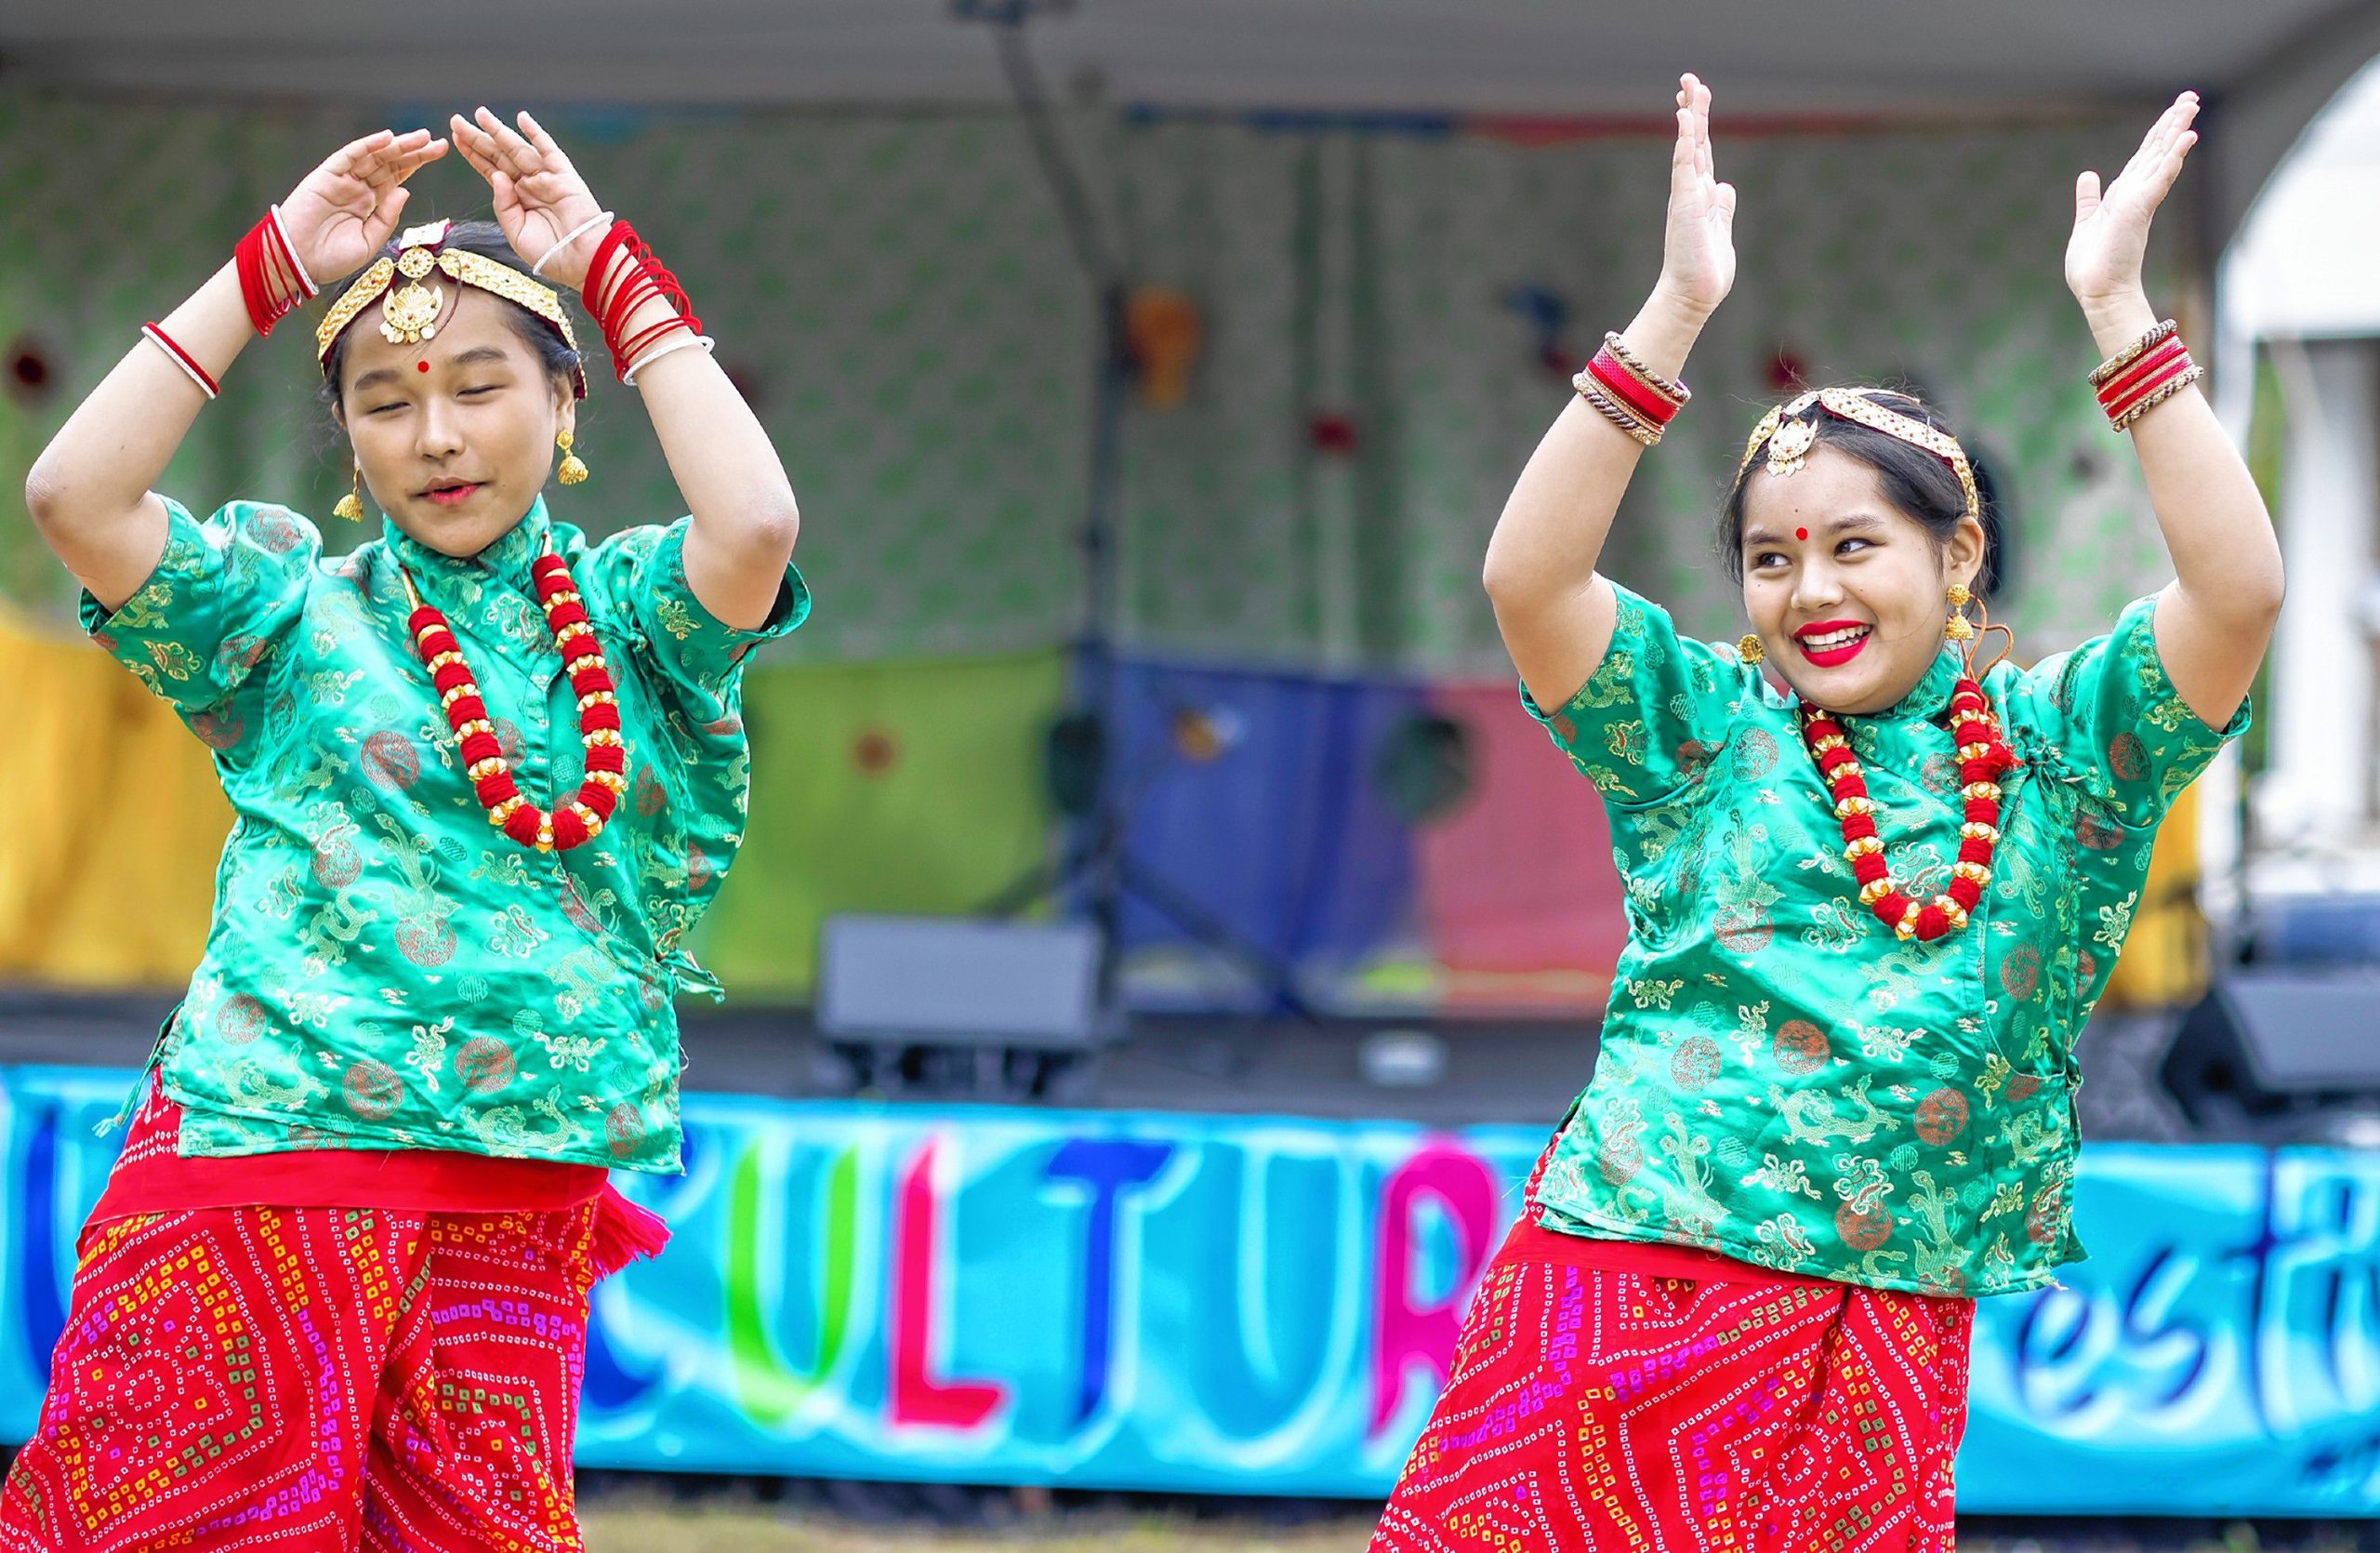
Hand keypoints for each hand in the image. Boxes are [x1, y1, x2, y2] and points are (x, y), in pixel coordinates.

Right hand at [276, 129, 448, 280]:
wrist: (298, 263)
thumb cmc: (331, 259)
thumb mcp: (369, 242)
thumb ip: (387, 217)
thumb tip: (405, 190)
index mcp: (371, 203)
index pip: (398, 177)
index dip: (417, 163)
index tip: (440, 152)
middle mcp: (358, 188)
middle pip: (391, 164)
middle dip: (415, 152)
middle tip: (439, 143)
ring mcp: (342, 180)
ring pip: (374, 157)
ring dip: (397, 145)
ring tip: (422, 137)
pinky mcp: (326, 176)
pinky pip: (349, 156)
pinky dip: (367, 145)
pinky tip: (387, 138)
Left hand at [449, 108, 609, 289]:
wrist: (581, 262)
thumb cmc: (550, 254)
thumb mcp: (515, 232)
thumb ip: (502, 205)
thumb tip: (496, 174)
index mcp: (517, 199)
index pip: (490, 170)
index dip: (473, 154)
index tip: (455, 138)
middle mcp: (530, 184)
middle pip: (499, 155)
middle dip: (478, 137)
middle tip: (456, 120)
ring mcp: (546, 178)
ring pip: (517, 149)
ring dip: (499, 131)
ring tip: (480, 114)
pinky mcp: (564, 176)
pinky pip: (548, 150)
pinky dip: (536, 134)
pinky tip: (521, 118)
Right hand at [1654, 74, 1735, 319]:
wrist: (1693, 295)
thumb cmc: (1706, 270)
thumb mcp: (1721, 231)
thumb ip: (1722, 208)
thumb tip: (1726, 187)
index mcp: (1702, 195)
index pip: (1702, 152)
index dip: (1700, 126)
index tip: (1695, 101)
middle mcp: (1692, 190)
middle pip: (1694, 141)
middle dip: (1693, 109)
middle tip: (1690, 80)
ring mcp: (1687, 194)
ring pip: (1689, 145)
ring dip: (1691, 115)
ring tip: (1690, 87)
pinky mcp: (1685, 202)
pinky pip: (1684, 164)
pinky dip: (1684, 139)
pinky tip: (1684, 117)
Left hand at [2067, 92, 2197, 310]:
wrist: (2098, 290)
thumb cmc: (2095, 263)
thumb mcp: (2088, 221)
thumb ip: (2090, 198)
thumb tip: (2088, 174)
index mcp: (2126, 194)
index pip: (2145, 155)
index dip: (2159, 132)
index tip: (2174, 109)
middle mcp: (2137, 193)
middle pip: (2158, 150)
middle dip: (2173, 123)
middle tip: (2191, 97)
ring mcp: (2141, 200)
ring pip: (2162, 157)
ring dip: (2176, 131)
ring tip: (2191, 107)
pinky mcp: (2140, 209)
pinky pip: (2160, 178)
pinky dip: (2172, 158)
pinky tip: (2186, 138)